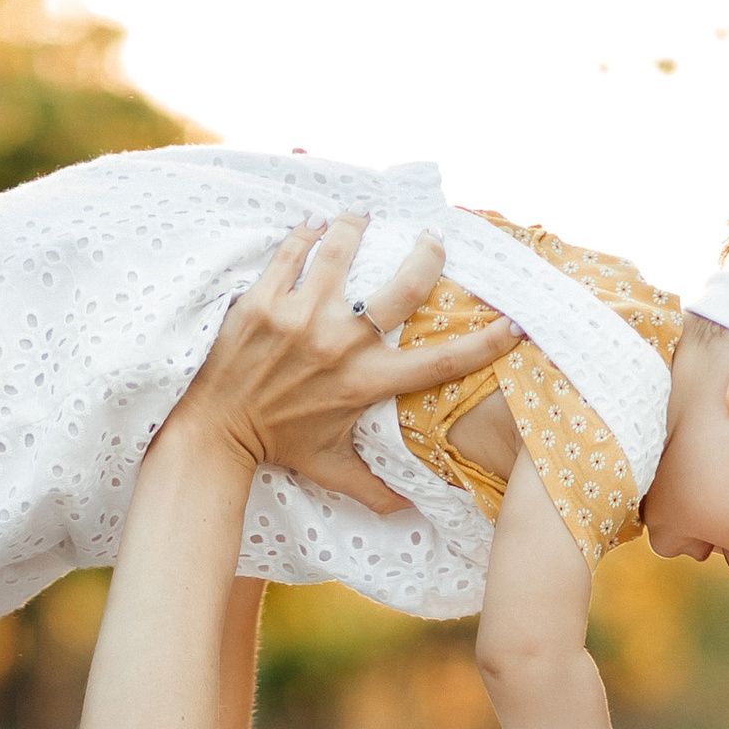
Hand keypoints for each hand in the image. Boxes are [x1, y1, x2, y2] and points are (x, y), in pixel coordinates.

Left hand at [169, 214, 519, 518]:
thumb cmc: (275, 446)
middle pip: (401, 288)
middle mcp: (339, 348)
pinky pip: (290, 252)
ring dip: (355, 227)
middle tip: (431, 238)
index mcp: (365, 384)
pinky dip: (305, 232)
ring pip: (340, 251)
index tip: (514, 323)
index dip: (484, 344)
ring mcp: (299, 320)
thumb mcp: (329, 467)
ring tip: (362, 215)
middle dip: (425, 255)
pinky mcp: (262, 303)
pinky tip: (314, 222)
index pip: (439, 364)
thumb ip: (372, 487)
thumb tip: (408, 512)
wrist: (214, 433)